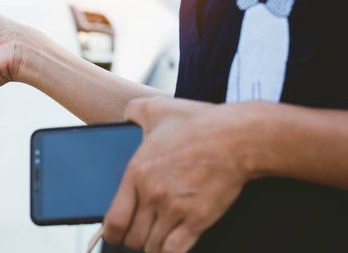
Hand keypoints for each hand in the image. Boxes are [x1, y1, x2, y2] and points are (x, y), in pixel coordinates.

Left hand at [103, 97, 252, 252]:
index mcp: (136, 172)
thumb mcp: (157, 109)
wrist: (236, 137)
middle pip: (132, 238)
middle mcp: (152, 195)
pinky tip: (173, 245)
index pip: (113, 220)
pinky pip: (174, 252)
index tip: (115, 233)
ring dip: (154, 245)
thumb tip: (125, 113)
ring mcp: (175, 209)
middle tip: (141, 230)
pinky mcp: (198, 219)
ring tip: (158, 236)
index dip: (111, 232)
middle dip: (134, 238)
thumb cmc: (198, 123)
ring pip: (152, 247)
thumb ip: (133, 111)